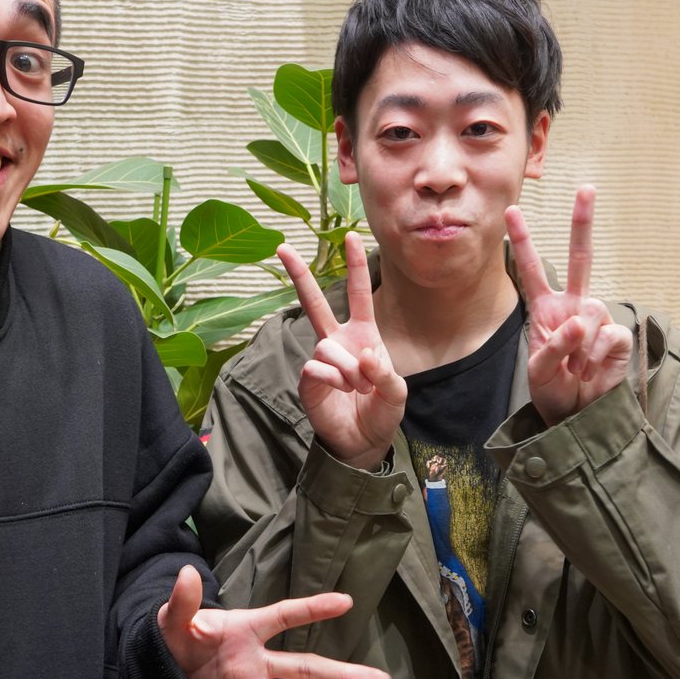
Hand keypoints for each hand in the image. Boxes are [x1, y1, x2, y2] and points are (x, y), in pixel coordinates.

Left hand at [158, 565, 390, 678]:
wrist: (161, 671)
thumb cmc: (176, 638)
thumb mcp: (173, 619)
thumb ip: (183, 602)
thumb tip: (185, 574)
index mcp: (246, 630)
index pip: (283, 616)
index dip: (312, 609)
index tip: (346, 602)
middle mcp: (258, 662)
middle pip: (306, 667)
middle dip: (342, 674)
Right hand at [279, 235, 406, 469]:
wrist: (363, 441)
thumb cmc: (381, 411)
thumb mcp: (397, 392)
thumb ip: (385, 373)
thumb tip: (362, 357)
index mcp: (363, 335)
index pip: (359, 295)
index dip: (356, 267)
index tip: (351, 237)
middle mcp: (338, 341)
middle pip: (315, 303)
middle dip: (299, 275)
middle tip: (282, 248)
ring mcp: (321, 360)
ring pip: (326, 346)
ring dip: (348, 369)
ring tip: (358, 387)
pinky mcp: (308, 380)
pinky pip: (316, 368)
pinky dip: (334, 381)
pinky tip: (341, 391)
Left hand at [506, 186, 631, 424]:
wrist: (577, 414)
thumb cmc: (553, 388)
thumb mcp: (538, 371)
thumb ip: (554, 346)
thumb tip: (580, 321)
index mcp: (545, 309)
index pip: (532, 270)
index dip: (524, 241)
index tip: (513, 211)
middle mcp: (572, 306)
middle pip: (579, 258)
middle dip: (582, 223)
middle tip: (586, 188)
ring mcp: (597, 319)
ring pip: (591, 311)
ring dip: (579, 345)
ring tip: (575, 367)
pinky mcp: (618, 335)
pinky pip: (607, 335)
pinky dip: (596, 356)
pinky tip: (592, 368)